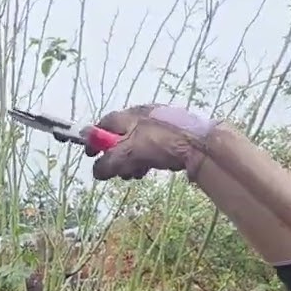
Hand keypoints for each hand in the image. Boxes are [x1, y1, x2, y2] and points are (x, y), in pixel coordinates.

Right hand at [83, 104, 215, 180]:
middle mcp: (141, 116)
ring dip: (131, 162)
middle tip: (118, 172)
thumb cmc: (161, 143)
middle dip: (115, 156)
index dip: (94, 140)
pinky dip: (146, 160)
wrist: (200, 143)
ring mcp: (158, 125)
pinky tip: (152, 169)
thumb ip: (108, 162)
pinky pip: (152, 149)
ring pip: (136, 145)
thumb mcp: (128, 154)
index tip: (90, 155)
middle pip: (119, 137)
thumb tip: (96, 171)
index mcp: (128, 116)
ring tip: (136, 174)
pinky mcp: (171, 136)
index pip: (103, 125)